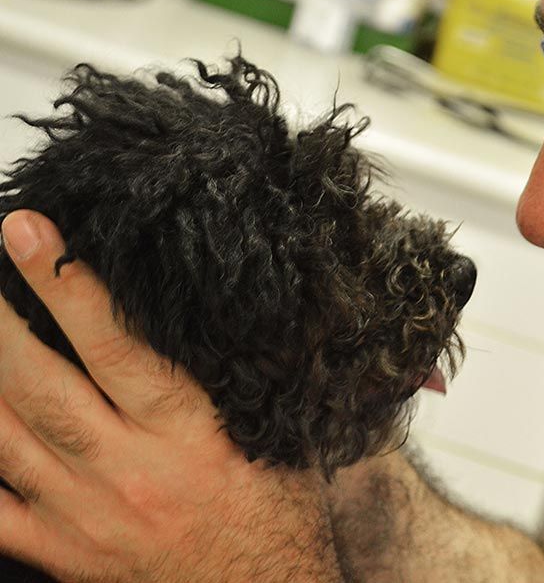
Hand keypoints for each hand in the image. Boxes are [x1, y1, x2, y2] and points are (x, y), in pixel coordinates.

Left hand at [0, 211, 340, 581]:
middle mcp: (131, 472)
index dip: (70, 286)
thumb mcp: (274, 437)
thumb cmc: (275, 517)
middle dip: (0, 318)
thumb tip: (213, 314)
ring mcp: (86, 516)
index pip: (117, 349)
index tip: (32, 233)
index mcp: (189, 437)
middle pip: (43, 386)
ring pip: (6, 437)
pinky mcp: (64, 551)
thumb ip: (233, 381)